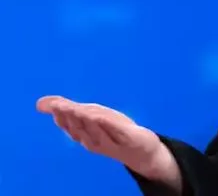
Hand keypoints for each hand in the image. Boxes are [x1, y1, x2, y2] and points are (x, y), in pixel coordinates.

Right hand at [36, 96, 178, 182]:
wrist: (141, 151)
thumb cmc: (114, 131)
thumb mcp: (93, 115)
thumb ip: (69, 109)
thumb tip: (40, 102)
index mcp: (84, 135)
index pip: (69, 125)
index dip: (61, 115)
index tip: (53, 105)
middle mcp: (94, 141)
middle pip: (80, 127)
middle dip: (70, 116)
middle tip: (60, 105)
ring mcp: (111, 142)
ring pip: (96, 131)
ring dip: (86, 120)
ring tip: (78, 109)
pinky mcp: (130, 140)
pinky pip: (118, 133)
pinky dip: (108, 125)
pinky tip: (101, 117)